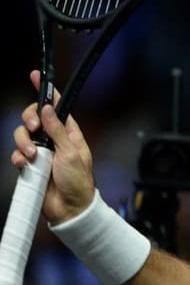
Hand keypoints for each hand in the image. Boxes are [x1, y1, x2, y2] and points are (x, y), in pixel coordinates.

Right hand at [9, 69, 96, 223]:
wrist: (68, 208)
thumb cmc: (78, 182)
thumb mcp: (71, 153)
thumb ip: (57, 131)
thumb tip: (48, 109)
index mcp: (69, 133)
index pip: (56, 107)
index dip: (46, 92)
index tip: (36, 76)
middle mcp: (53, 139)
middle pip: (32, 117)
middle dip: (29, 120)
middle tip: (34, 129)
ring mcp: (40, 151)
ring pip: (21, 135)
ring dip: (23, 143)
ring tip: (32, 156)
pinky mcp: (29, 164)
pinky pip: (16, 153)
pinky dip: (18, 157)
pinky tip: (25, 164)